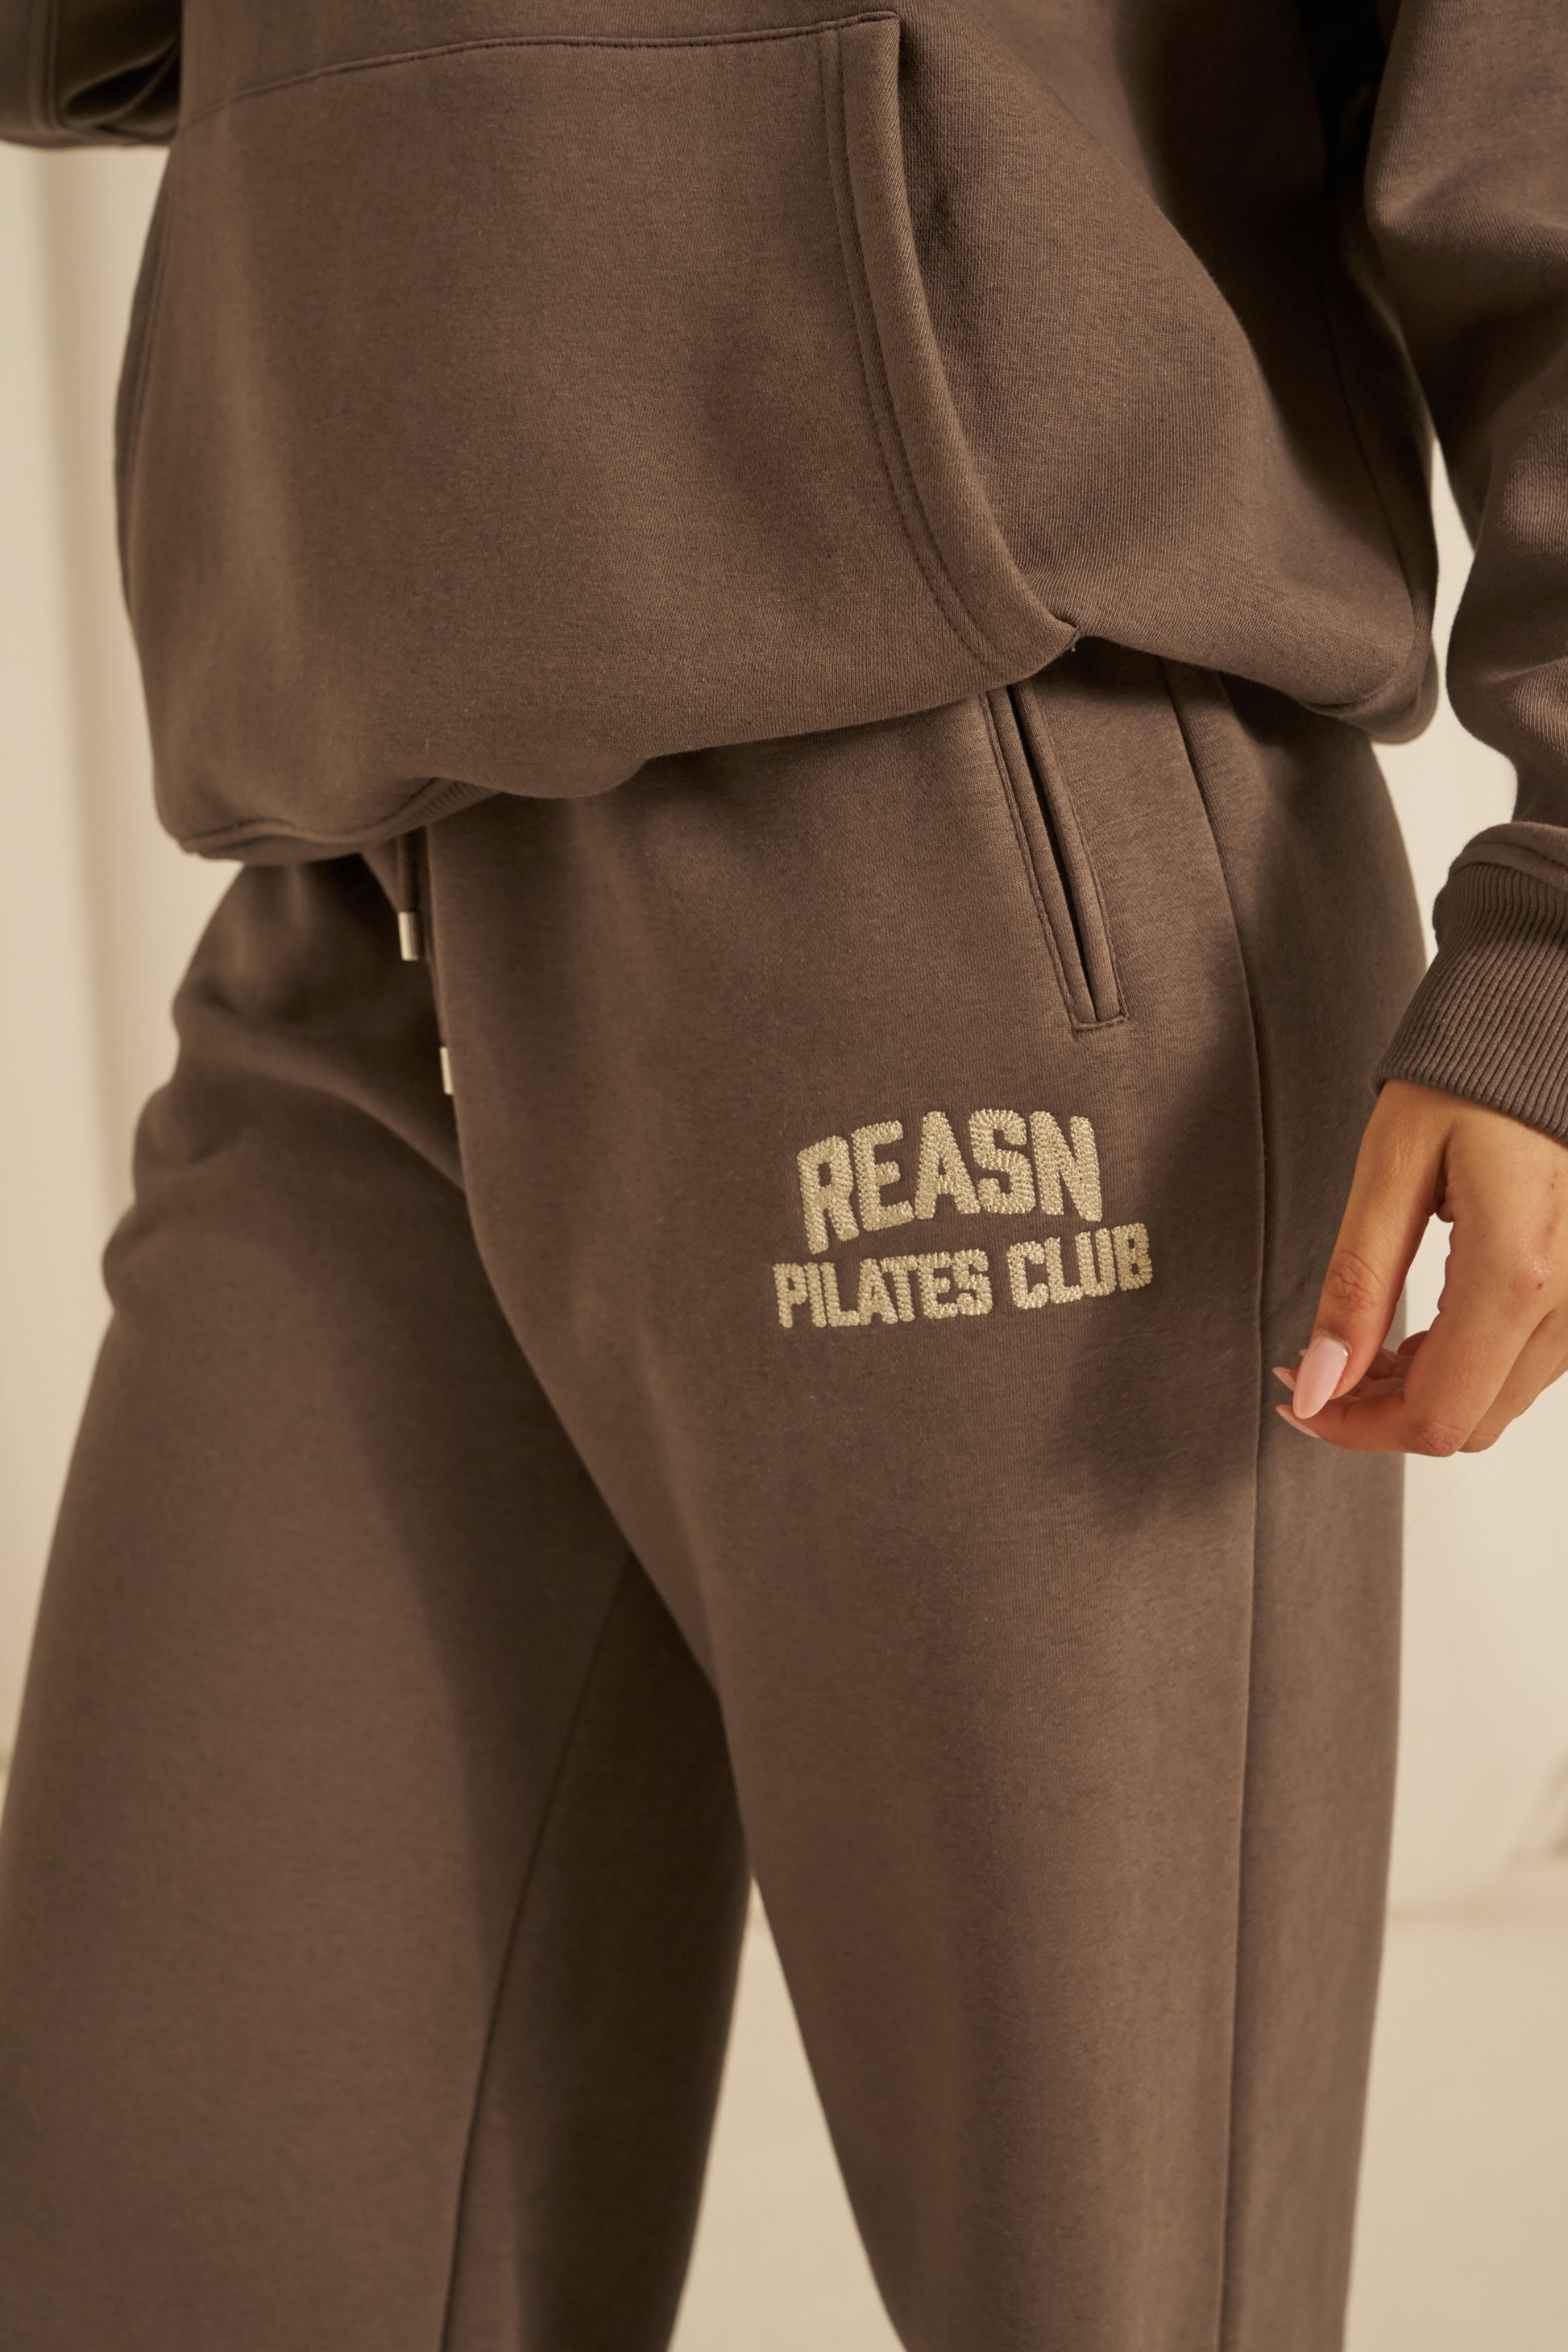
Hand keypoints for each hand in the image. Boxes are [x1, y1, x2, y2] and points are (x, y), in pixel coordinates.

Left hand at [1275, 1080, 1567, 1453]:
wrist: (1548, 1022)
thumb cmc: (1472, 1078)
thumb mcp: (1390, 1168)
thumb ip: (1357, 1284)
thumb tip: (1319, 1384)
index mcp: (1518, 1274)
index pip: (1435, 1417)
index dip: (1355, 1427)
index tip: (1299, 1396)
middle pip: (1467, 1423)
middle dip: (1379, 1413)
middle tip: (1315, 1365)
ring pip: (1497, 1402)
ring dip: (1420, 1391)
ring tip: (1362, 1339)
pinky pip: (1526, 1365)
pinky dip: (1463, 1364)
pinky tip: (1419, 1327)